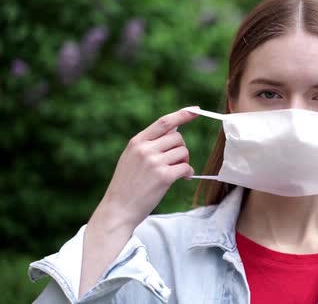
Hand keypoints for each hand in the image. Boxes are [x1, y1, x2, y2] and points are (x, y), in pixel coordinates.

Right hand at [93, 108, 198, 231]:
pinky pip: (186, 167)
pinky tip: (182, 178)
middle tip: (178, 162)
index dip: (182, 115)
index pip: (164, 122)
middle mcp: (145, 149)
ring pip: (183, 152)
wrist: (118, 209)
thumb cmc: (127, 184)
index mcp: (137, 142)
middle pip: (178, 138)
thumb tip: (175, 131)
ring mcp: (154, 162)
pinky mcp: (163, 177)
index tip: (196, 110)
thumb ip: (149, 144)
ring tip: (176, 172)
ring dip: (184, 162)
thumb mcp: (131, 158)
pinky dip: (187, 173)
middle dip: (182, 149)